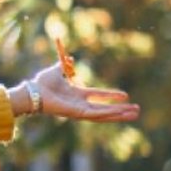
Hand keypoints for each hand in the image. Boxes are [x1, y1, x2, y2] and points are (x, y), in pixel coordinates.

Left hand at [22, 63, 140, 122]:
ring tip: (135, 113)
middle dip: (121, 110)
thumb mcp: (56, 70)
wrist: (33, 91)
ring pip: (104, 114)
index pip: (98, 96)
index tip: (126, 96)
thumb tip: (68, 57)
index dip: (111, 96)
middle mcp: (80, 104)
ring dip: (119, 114)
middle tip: (137, 110)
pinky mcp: (78, 114)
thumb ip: (63, 64)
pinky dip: (108, 113)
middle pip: (105, 109)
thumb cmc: (41, 83)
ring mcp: (80, 110)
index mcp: (76, 95)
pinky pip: (96, 114)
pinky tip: (120, 113)